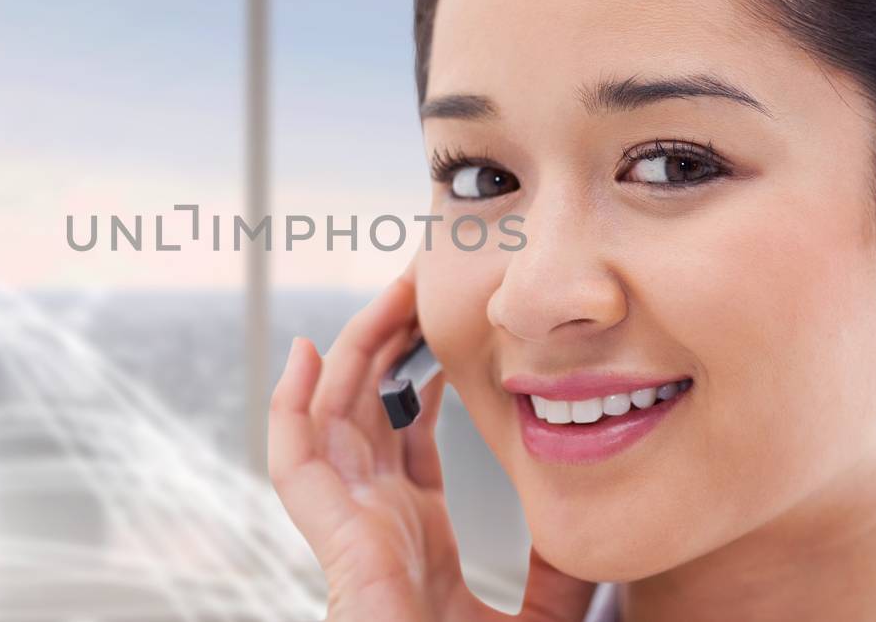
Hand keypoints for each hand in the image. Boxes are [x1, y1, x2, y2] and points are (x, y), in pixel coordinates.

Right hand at [267, 262, 597, 620]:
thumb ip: (557, 556)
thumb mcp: (545, 600)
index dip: (429, 372)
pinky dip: (290, 403)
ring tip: (387, 295)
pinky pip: (293, 457)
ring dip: (356, 348)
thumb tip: (585, 509)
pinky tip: (309, 353)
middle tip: (420, 285)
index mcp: (422, 524)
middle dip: (392, 341)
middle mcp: (378, 511)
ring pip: (335, 410)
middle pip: (374, 404)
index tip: (453, 322)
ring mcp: (350, 517)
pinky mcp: (330, 529)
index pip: (416, 429)